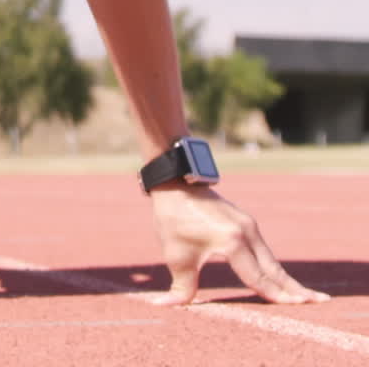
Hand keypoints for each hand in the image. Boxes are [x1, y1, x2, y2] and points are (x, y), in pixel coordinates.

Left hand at [148, 183, 329, 304]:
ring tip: (304, 294)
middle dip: (294, 288)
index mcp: (232, 241)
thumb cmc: (174, 219)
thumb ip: (181, 287)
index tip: (298, 306)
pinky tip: (280, 277)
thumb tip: (169, 306)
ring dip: (286, 278)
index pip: (258, 277)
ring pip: (270, 258)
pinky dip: (273, 266)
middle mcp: (246, 231)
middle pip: (274, 268)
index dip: (276, 295)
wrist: (175, 183)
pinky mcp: (245, 221)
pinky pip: (263, 249)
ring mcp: (248, 224)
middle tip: (319, 301)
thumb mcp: (177, 256)